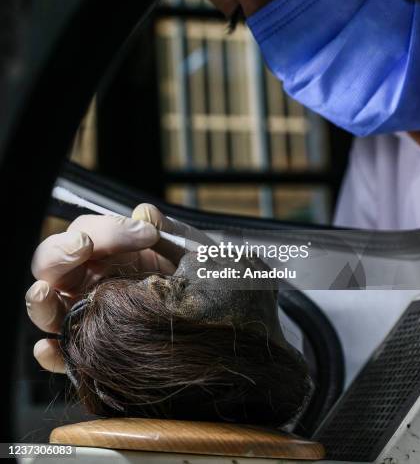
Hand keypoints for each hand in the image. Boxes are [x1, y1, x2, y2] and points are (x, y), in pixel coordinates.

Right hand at [25, 203, 209, 372]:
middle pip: (54, 263)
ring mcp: (91, 313)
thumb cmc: (207, 278)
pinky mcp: (96, 348)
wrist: (231, 315)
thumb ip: (168, 229)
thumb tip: (142, 213)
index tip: (146, 233)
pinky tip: (49, 348)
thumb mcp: (192, 250)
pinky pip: (65, 353)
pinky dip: (52, 352)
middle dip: (61, 250)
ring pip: (49, 305)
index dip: (107, 228)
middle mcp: (94, 280)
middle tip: (84, 245)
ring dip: (41, 299)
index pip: (86, 231)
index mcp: (112, 252)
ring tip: (45, 291)